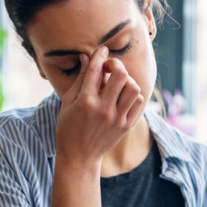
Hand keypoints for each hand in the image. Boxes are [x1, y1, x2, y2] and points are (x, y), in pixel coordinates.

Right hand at [55, 46, 144, 168]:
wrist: (79, 156)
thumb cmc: (68, 128)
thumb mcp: (67, 103)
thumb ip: (79, 79)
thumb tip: (86, 56)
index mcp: (85, 101)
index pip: (96, 69)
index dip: (100, 55)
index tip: (102, 50)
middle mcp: (103, 109)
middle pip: (120, 74)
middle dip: (116, 65)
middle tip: (110, 68)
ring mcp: (117, 118)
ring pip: (133, 87)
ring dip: (126, 80)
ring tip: (118, 83)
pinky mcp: (126, 125)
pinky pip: (138, 101)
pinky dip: (133, 94)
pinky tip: (123, 95)